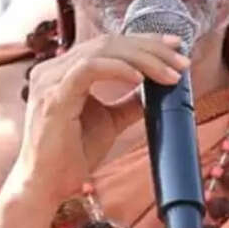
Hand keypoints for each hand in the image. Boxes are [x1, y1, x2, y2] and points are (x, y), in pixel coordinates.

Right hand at [17, 33, 189, 200]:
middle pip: (108, 42)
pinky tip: (140, 79)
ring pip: (102, 50)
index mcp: (63, 70)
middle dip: (150, 48)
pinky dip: (118, 69)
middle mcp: (53, 69)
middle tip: (182, 61)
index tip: (175, 47)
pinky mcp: (54, 97)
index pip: (108, 43)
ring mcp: (50, 80)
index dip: (144, 41)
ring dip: (143, 59)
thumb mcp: (109, 122)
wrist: (46, 186)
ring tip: (170, 74)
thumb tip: (156, 89)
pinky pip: (89, 69)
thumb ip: (128, 102)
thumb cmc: (72, 156)